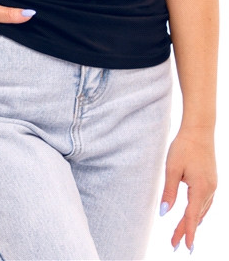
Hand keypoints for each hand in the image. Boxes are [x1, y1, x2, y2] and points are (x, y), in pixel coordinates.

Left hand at [160, 128, 216, 251]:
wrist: (199, 128)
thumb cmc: (184, 146)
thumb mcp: (172, 168)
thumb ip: (169, 192)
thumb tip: (163, 213)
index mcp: (201, 188)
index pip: (192, 217)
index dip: (187, 233)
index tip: (186, 248)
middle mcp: (210, 189)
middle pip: (197, 215)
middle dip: (186, 230)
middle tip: (175, 245)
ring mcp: (213, 184)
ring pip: (202, 209)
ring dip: (192, 221)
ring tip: (182, 234)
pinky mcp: (212, 179)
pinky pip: (205, 201)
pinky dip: (198, 211)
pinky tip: (194, 215)